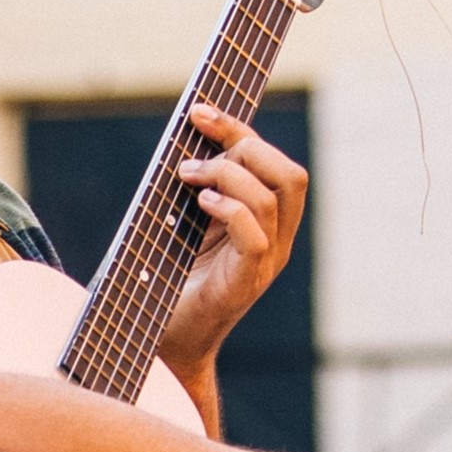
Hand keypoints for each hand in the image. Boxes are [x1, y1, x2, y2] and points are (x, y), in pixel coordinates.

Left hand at [158, 104, 307, 386]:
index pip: (275, 164)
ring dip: (226, 175)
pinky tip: (201, 203)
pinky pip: (256, 235)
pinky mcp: (246, 282)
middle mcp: (276, 241)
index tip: (200, 111)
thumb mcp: (185, 221)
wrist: (161, 340)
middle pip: (290, 175)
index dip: (241, 129)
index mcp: (268, 223)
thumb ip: (198, 185)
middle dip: (245, 148)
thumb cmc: (168, 280)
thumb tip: (188, 135)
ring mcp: (266, 263)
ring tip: (186, 178)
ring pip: (273, 197)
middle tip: (194, 158)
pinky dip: (230, 208)